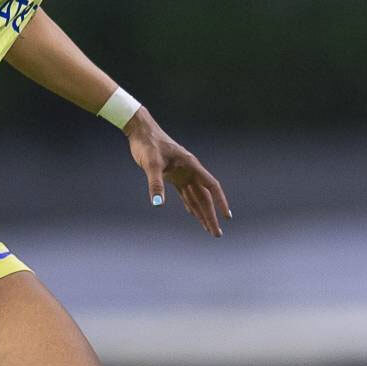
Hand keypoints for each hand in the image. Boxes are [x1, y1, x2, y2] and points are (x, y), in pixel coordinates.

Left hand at [125, 109, 230, 236]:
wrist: (140, 131)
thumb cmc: (147, 144)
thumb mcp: (151, 164)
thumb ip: (156, 184)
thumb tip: (158, 203)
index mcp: (191, 165)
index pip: (211, 186)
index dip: (220, 201)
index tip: (227, 216)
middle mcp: (190, 170)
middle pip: (205, 197)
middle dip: (211, 216)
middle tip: (217, 234)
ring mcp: (182, 173)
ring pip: (196, 197)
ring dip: (202, 213)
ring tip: (209, 229)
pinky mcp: (172, 175)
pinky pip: (185, 194)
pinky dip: (190, 205)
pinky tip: (194, 215)